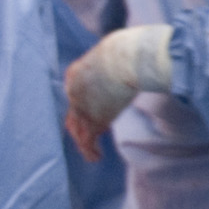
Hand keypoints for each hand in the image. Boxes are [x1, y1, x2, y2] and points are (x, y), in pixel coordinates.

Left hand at [63, 25, 172, 161]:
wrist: (126, 58)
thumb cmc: (127, 51)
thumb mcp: (114, 53)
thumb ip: (116, 60)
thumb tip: (136, 53)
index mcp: (74, 75)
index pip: (74, 96)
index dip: (83, 109)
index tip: (99, 117)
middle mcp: (73, 92)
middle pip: (72, 116)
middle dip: (80, 129)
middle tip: (92, 139)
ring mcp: (80, 107)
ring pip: (77, 131)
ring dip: (84, 145)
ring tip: (94, 156)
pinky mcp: (92, 120)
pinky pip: (87, 140)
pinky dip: (90, 151)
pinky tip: (97, 157)